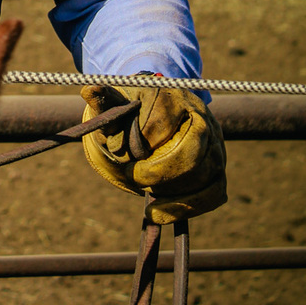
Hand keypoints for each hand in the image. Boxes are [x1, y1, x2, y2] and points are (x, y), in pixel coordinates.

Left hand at [80, 80, 226, 224]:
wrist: (153, 112)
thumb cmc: (130, 108)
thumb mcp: (114, 103)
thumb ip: (104, 102)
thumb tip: (90, 90)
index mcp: (174, 95)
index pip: (162, 123)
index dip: (139, 143)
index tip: (118, 151)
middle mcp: (201, 117)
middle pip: (191, 151)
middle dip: (158, 171)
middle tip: (133, 176)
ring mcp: (214, 142)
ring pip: (206, 174)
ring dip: (172, 190)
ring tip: (143, 192)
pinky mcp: (216, 166)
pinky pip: (214, 192)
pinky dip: (187, 207)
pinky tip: (157, 213)